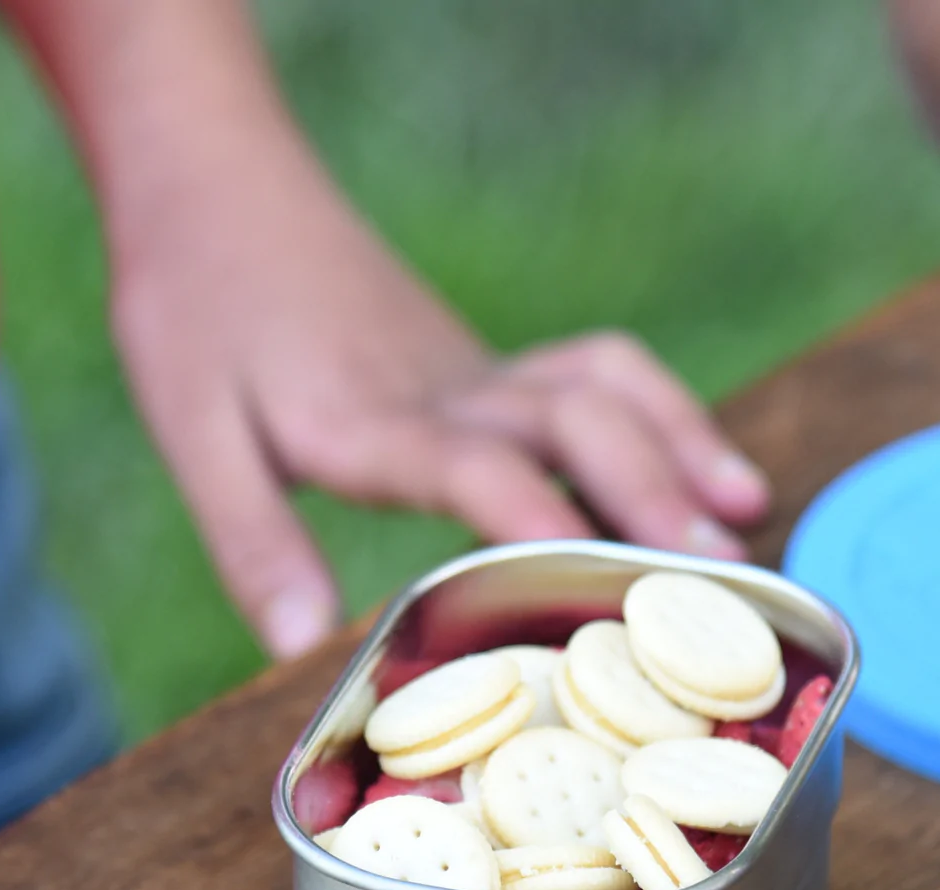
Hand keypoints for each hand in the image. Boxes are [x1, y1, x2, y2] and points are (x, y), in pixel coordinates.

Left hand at [112, 170, 769, 661]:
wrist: (219, 194)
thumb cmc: (196, 312)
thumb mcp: (194, 435)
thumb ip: (252, 538)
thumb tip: (296, 644)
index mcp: (372, 420)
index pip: (476, 470)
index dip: (542, 523)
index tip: (607, 583)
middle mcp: (446, 391)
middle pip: (574, 422)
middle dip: (653, 493)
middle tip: (721, 572)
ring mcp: (473, 368)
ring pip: (602, 387)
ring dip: (680, 442)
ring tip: (744, 509)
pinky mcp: (479, 361)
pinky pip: (588, 368)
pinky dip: (654, 406)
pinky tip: (685, 451)